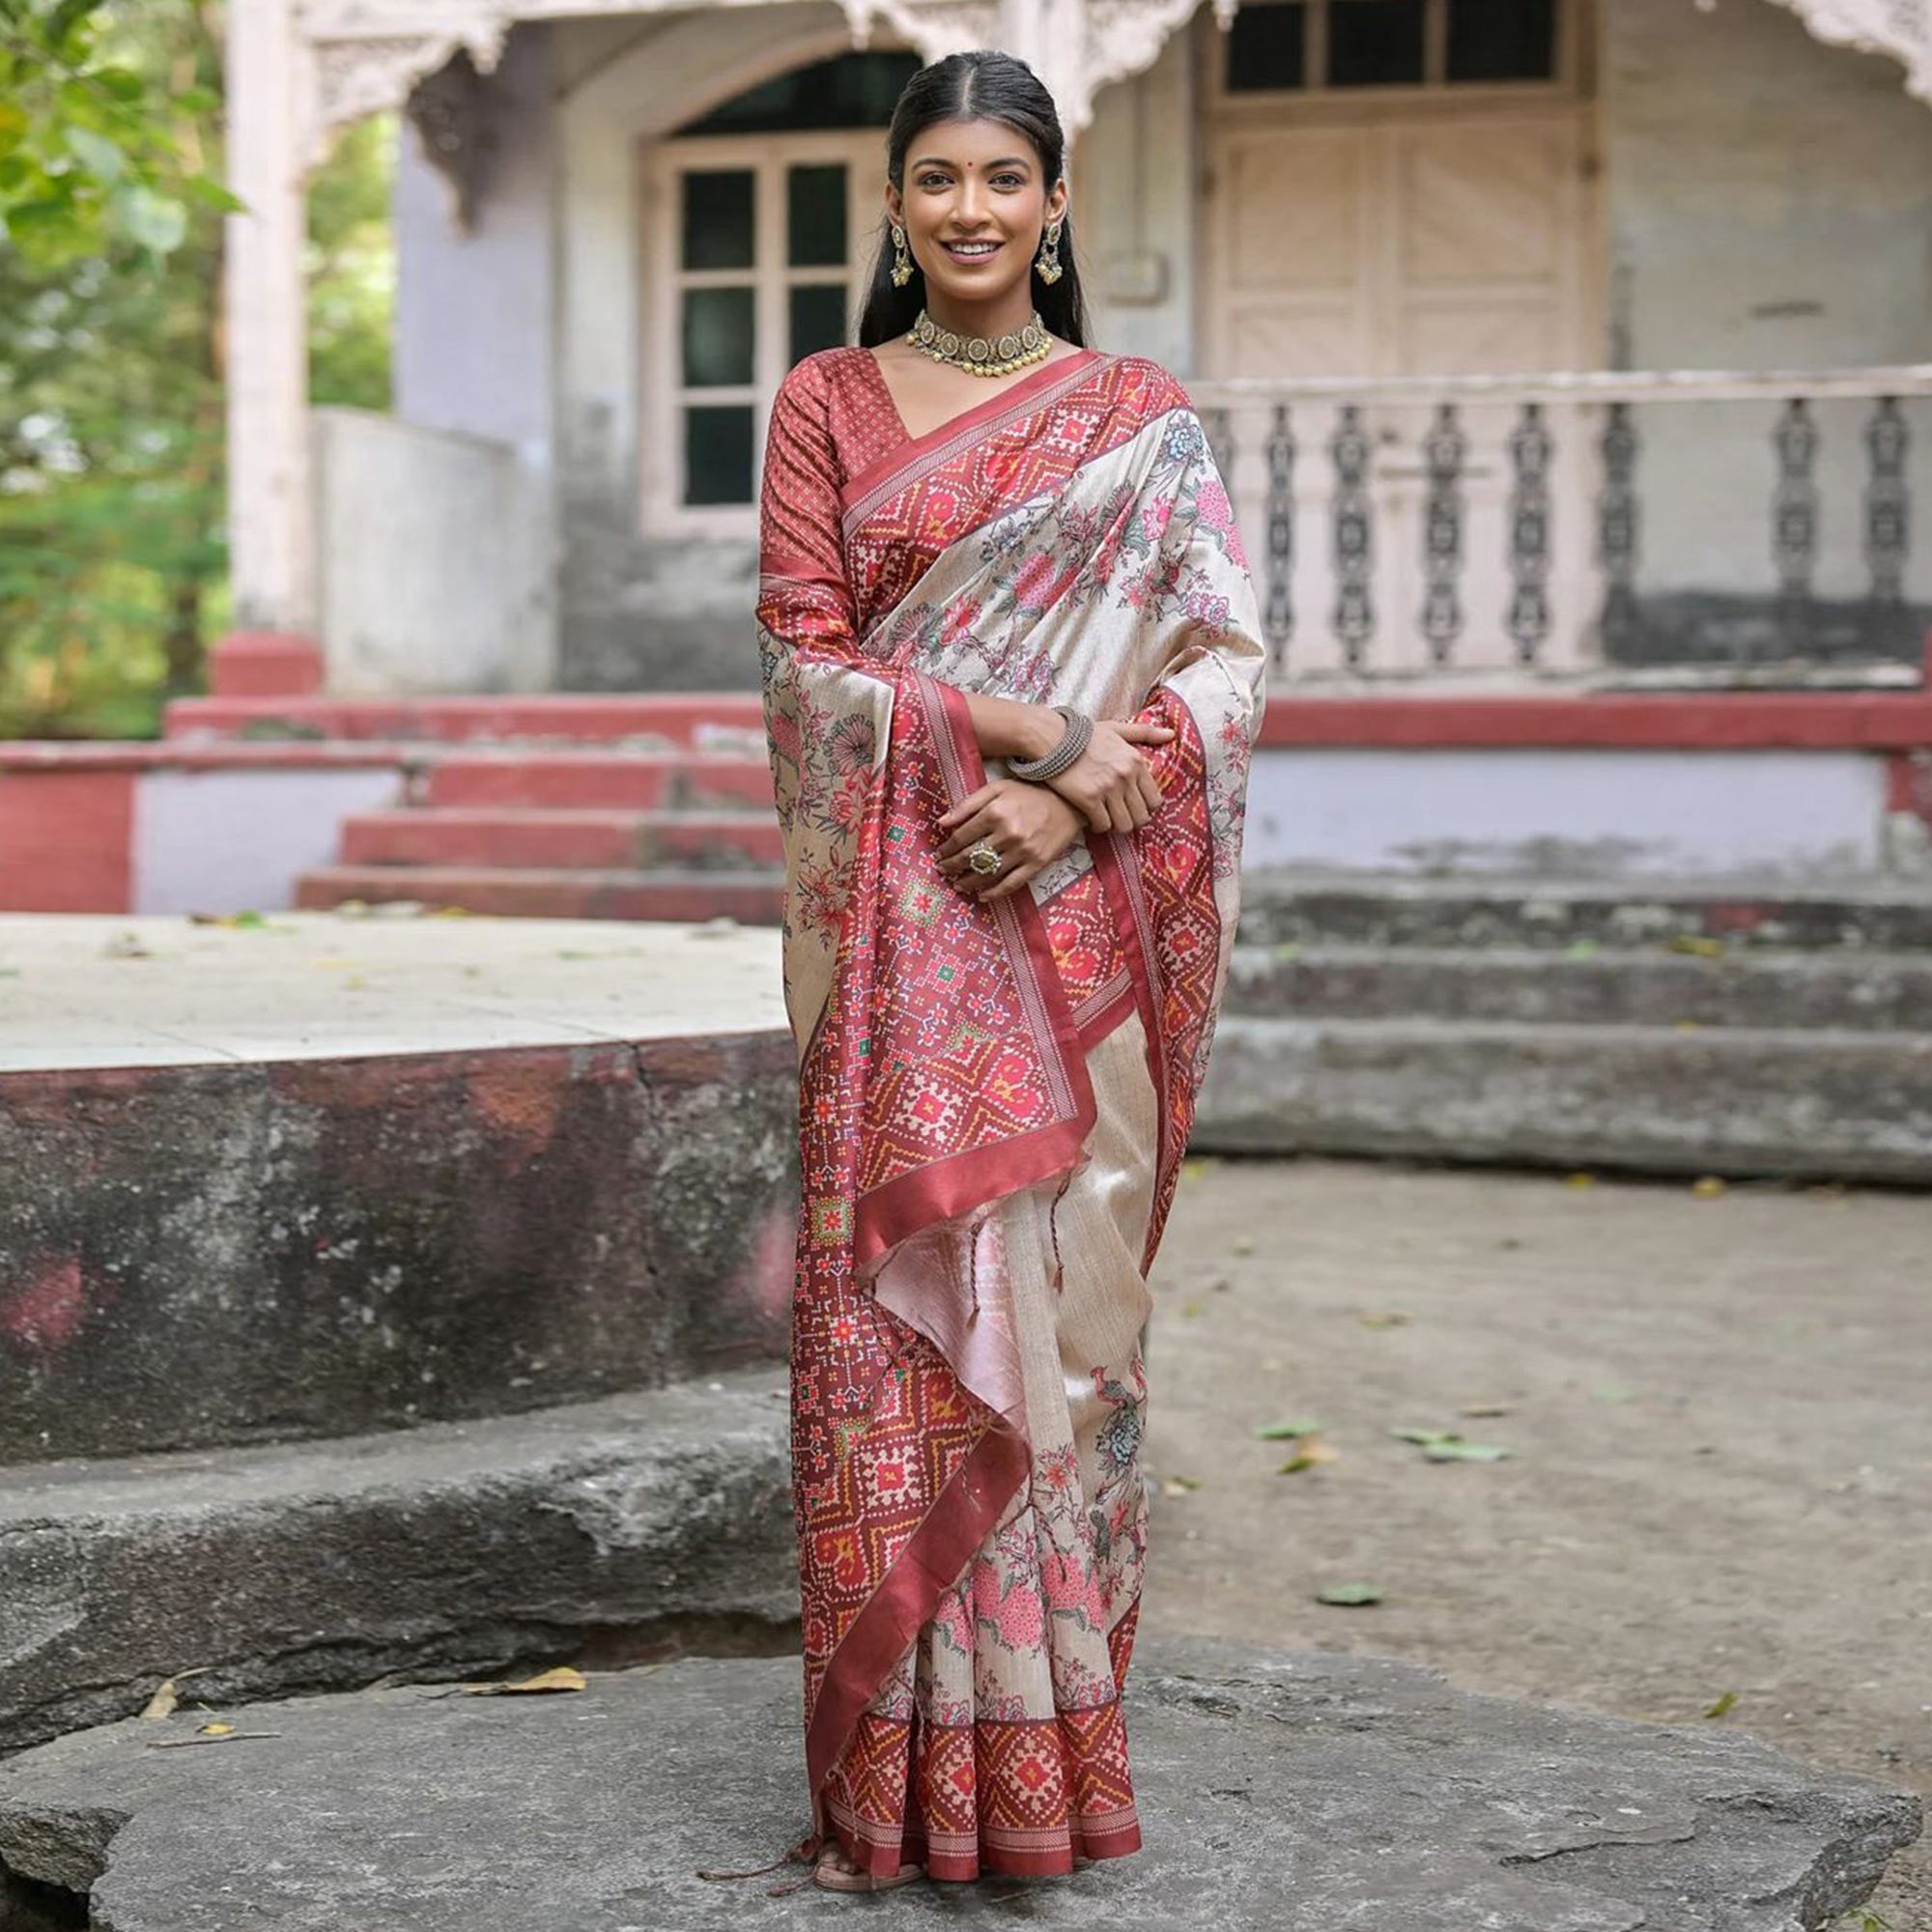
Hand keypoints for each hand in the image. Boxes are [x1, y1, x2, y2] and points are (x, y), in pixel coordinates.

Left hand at [935, 779, 1087, 903]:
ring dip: (968, 882)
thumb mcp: (996, 789)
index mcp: (995, 813)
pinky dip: (994, 893)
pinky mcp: (1036, 864)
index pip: (962, 837)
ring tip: (958, 885)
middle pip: (971, 857)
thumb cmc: (1028, 794)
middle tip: (943, 870)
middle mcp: (1007, 834)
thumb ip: (968, 804)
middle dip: (953, 866)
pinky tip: (982, 895)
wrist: (1068, 803)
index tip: (939, 854)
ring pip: (988, 873)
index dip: (947, 848)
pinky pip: (1011, 884)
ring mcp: (1023, 851)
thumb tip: (941, 822)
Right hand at [1042, 717, 1171, 833]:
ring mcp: (1108, 788)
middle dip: (1132, 820)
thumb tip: (1171, 734)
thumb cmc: (1083, 734)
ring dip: (1116, 826)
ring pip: (1124, 825)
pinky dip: (1098, 826)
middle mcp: (1125, 776)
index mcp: (1136, 761)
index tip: (1133, 807)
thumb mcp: (1117, 729)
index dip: (1145, 808)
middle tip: (1120, 818)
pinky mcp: (1089, 799)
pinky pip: (1102, 825)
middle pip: (1141, 816)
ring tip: (1107, 820)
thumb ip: (1145, 733)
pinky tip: (1092, 820)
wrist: (1052, 737)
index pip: (1155, 799)